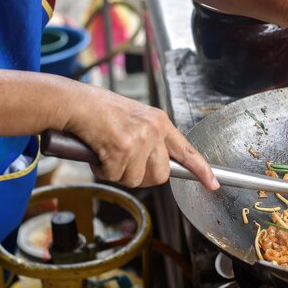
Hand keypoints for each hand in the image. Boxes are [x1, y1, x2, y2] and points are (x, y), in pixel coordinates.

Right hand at [65, 86, 218, 189]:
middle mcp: (154, 130)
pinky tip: (97, 153)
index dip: (201, 170)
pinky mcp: (122, 148)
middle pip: (161, 175)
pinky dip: (102, 170)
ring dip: (119, 174)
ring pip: (137, 179)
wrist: (74, 102)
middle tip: (122, 163)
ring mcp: (140, 139)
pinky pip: (115, 176)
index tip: (213, 184)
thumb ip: (149, 140)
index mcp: (160, 122)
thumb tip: (154, 167)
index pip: (187, 151)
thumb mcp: (135, 119)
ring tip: (107, 154)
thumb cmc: (98, 111)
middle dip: (141, 176)